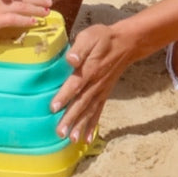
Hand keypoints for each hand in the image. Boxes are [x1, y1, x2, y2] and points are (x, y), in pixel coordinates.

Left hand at [50, 23, 135, 141]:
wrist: (125, 44)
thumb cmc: (103, 38)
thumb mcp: (90, 36)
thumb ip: (80, 48)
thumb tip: (71, 59)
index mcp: (89, 69)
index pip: (75, 84)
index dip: (64, 96)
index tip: (53, 108)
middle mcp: (95, 83)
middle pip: (81, 103)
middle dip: (70, 119)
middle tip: (60, 134)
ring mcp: (101, 91)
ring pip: (89, 111)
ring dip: (81, 126)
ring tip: (72, 140)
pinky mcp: (104, 94)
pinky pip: (98, 112)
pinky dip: (93, 126)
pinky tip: (87, 139)